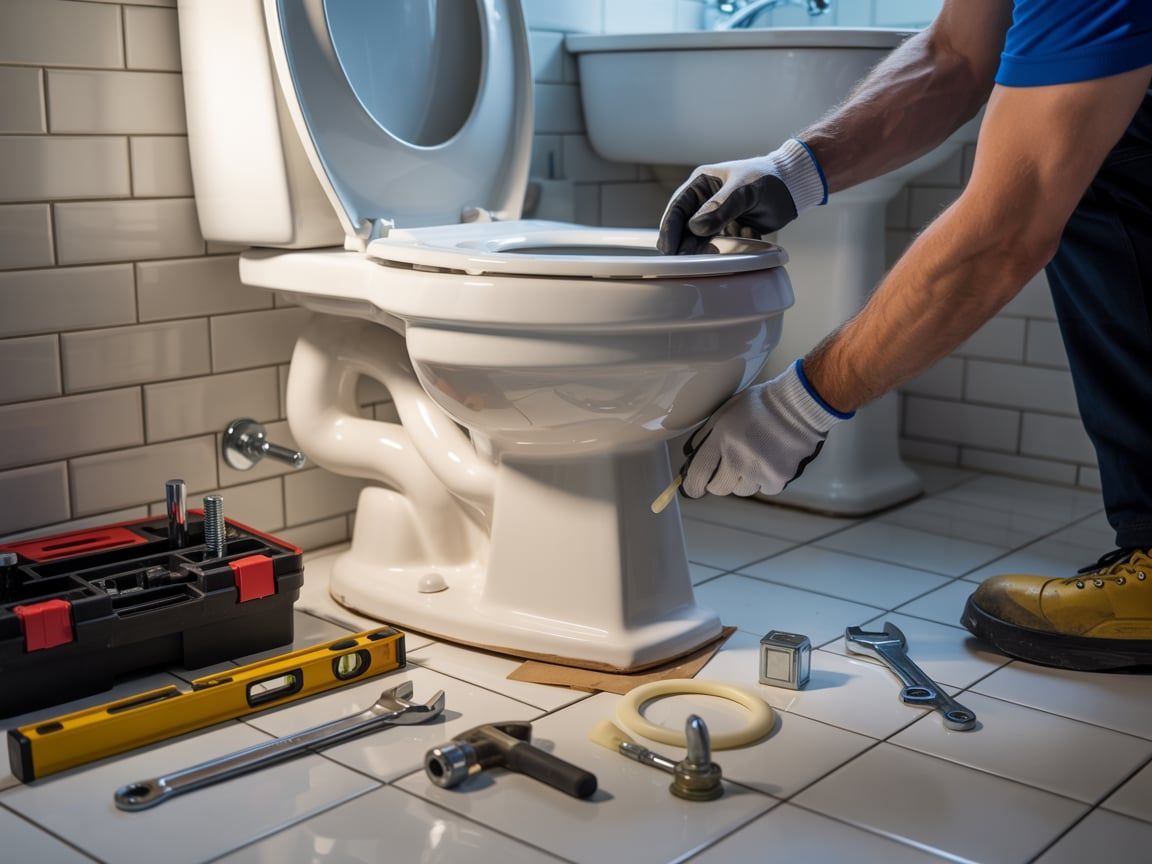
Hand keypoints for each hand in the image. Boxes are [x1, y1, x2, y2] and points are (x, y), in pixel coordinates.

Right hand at [657, 139, 826, 254]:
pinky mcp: (729, 229)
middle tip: (683, 262)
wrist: (793, 187)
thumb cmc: (768, 179)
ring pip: (701, 238)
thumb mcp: (743, 190)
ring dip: (706, 248)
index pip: (678, 207)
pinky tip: (748, 235)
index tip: (668, 248)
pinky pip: (720, 244)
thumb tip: (695, 228)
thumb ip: (720, 208)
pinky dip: (729, 246)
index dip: (670, 228)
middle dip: (685, 244)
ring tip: (712, 257)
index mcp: (701, 183)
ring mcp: (716, 216)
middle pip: (685, 227)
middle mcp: (705, 200)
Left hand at [679, 360, 852, 497]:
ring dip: (741, 480)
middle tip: (725, 469)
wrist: (798, 407)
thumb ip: (705, 436)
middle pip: (718, 488)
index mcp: (721, 439)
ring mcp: (758, 471)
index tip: (692, 488)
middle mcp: (737, 458)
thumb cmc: (759, 406)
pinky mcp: (777, 478)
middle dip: (718, 481)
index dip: (692, 485)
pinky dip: (763, 480)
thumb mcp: (724, 412)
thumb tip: (690, 457)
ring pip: (740, 490)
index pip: (697, 474)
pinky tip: (768, 462)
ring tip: (752, 459)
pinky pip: (763, 489)